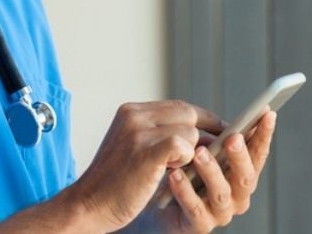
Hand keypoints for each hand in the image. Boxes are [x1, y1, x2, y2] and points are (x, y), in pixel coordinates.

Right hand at [64, 100, 225, 231]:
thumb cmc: (113, 183)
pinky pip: (184, 145)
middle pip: (188, 113)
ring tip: (193, 169)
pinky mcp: (145, 151)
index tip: (220, 130)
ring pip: (190, 131)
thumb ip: (156, 135)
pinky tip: (176, 174)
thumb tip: (196, 134)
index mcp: (130, 112)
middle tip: (223, 148)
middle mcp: (134, 116)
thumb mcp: (131, 148)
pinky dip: (188, 159)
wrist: (88, 204)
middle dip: (210, 131)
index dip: (202, 118)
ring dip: (197, 152)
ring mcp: (139, 132)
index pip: (178, 106)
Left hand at [140, 111, 276, 232]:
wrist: (159, 209)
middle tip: (232, 138)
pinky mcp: (200, 226)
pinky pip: (195, 209)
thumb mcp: (200, 154)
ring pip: (221, 193)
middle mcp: (237, 196)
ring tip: (198, 153)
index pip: (257, 154)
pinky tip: (175, 175)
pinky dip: (186, 191)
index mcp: (241, 175)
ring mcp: (220, 213)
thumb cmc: (185, 176)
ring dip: (211, 171)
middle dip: (239, 156)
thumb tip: (223, 125)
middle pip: (245, 177)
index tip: (267, 113)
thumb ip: (214, 142)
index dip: (263, 135)